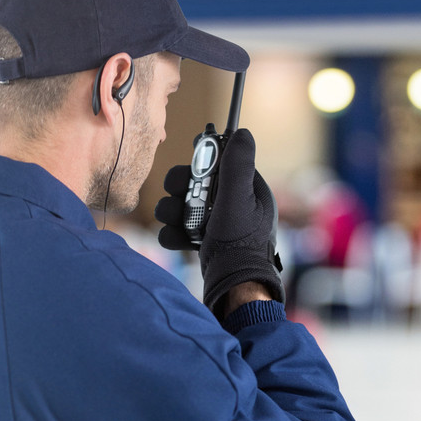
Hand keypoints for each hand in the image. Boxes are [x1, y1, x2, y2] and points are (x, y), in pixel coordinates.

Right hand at [155, 129, 282, 311]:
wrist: (234, 287)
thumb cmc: (240, 242)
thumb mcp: (239, 198)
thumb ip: (238, 165)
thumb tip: (243, 133)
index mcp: (248, 190)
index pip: (220, 163)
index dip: (202, 162)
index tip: (191, 166)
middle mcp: (234, 205)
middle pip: (195, 183)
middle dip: (181, 188)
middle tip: (177, 193)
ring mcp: (218, 225)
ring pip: (183, 205)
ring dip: (172, 210)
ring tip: (175, 220)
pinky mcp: (205, 243)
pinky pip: (180, 229)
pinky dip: (174, 234)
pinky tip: (177, 240)